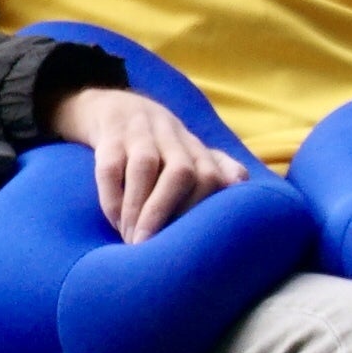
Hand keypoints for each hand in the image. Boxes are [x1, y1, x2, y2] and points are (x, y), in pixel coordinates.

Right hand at [46, 85, 245, 243]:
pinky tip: (116, 222)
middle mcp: (172, 138)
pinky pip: (110, 167)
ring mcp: (139, 135)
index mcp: (195, 147)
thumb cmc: (161, 145)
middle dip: (169, 211)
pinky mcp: (109, 138)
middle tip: (154, 246)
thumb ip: (220, 168)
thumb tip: (242, 184)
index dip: (201, 209)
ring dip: (140, 208)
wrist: (115, 106)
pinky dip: (113, 197)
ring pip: (145, 167)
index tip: (188, 242)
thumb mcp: (192, 152)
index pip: (211, 176)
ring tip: (133, 240)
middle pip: (181, 171)